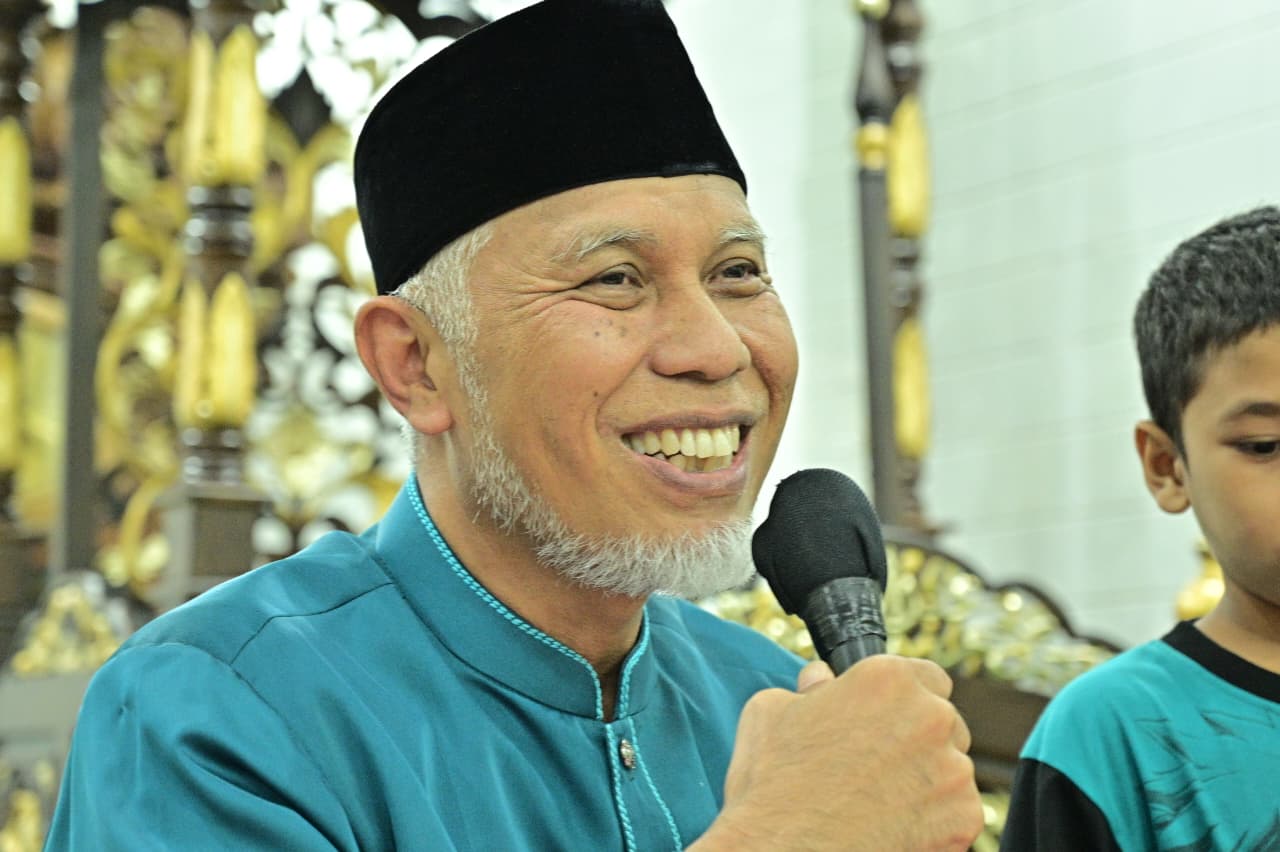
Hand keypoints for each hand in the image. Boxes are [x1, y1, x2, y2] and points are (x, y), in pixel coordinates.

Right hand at [692, 655, 982, 850]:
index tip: (891, 718)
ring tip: (882, 801)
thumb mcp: (771, 712)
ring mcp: (952, 768)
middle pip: (944, 721)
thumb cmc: (773, 783)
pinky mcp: (964, 817)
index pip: (926, 676)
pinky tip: (895, 826)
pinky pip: (958, 811)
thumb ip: (807, 689)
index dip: (906, 699)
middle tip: (881, 764)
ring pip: (951, 767)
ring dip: (927, 779)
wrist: (786, 851)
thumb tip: (819, 681)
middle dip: (919, 739)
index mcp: (887, 680)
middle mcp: (929, 716)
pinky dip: (935, 820)